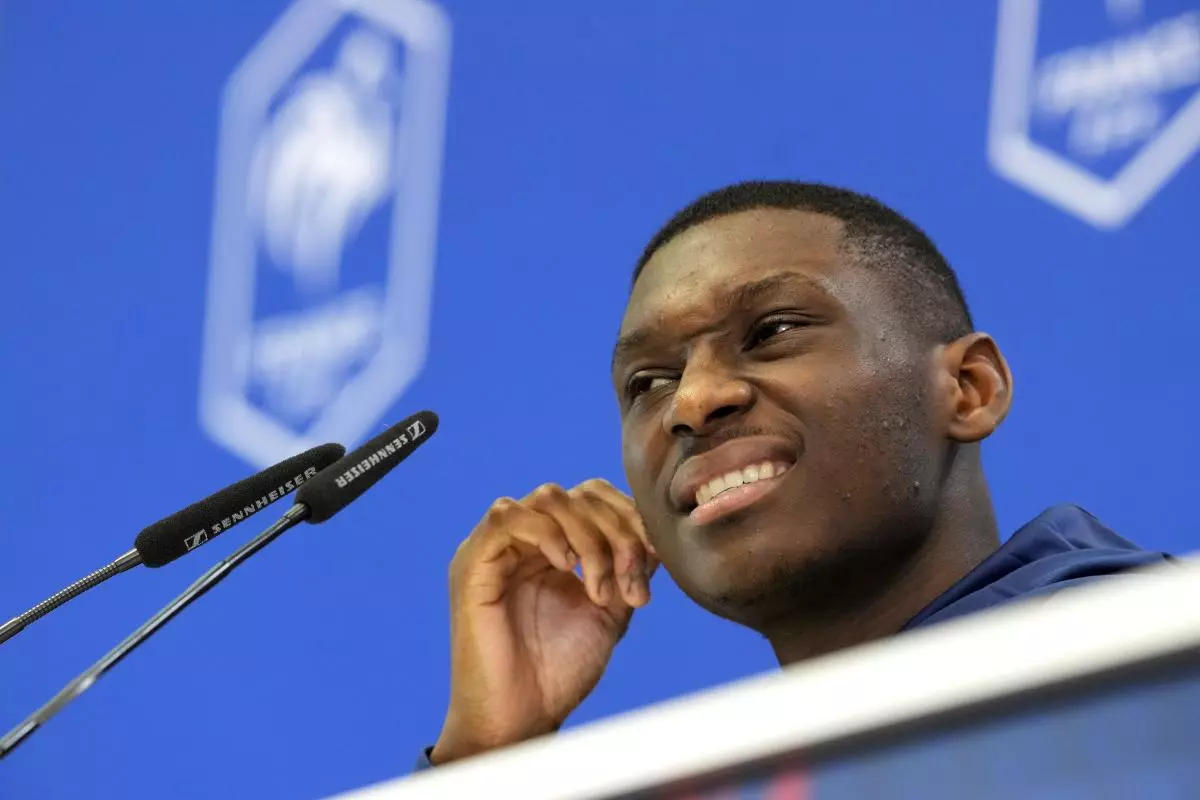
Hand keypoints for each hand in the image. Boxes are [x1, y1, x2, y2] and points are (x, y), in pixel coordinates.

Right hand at [430, 479, 656, 763]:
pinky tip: (566, 567)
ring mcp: (497, 549)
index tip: (652, 560)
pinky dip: (546, 533)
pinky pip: (505, 518)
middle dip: (616, 531)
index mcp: (555, 548)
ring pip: (547, 499)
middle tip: (630, 581)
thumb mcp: (609, 611)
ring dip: (588, 536)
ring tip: (598, 586)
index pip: (593, 497)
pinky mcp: (473, 564)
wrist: (522, 719)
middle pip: (576, 494)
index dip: (628, 516)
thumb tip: (653, 533)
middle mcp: (524, 541)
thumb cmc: (559, 671)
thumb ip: (626, 568)